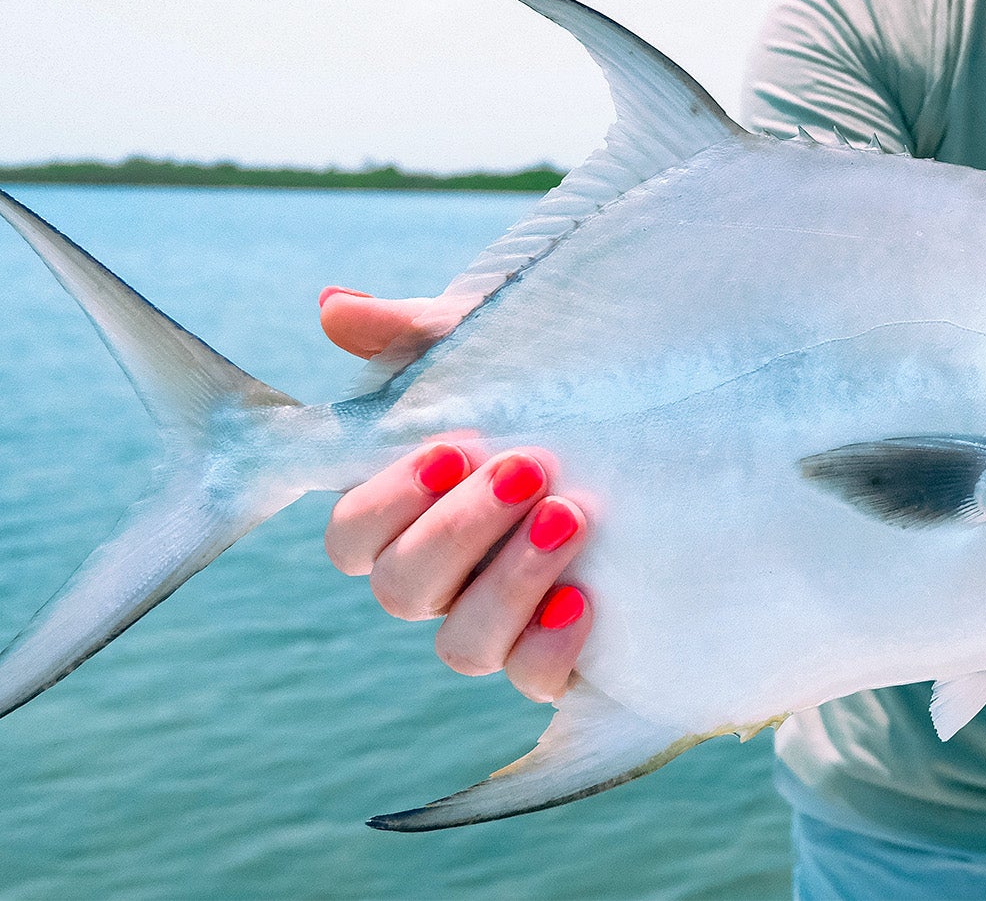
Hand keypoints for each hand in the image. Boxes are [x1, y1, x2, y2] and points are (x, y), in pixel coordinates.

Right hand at [319, 289, 590, 702]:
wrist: (653, 417)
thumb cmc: (542, 382)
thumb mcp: (482, 346)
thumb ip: (407, 332)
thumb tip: (332, 305)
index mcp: (408, 512)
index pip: (352, 537)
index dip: (386, 503)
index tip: (451, 449)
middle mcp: (443, 577)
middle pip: (400, 589)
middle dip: (460, 531)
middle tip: (530, 467)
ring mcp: (499, 622)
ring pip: (461, 645)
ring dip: (508, 583)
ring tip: (570, 517)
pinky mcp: (559, 653)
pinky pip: (533, 681)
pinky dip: (550, 645)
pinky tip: (585, 597)